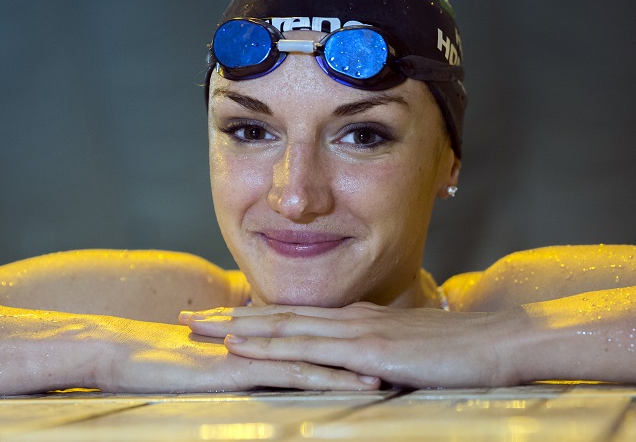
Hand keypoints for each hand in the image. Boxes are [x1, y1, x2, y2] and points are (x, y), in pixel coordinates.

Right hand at [93, 318, 380, 392]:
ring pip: (316, 358)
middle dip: (360, 353)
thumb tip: (251, 366)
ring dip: (355, 367)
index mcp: (259, 341)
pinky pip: (290, 375)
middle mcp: (263, 343)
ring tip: (392, 376)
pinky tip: (351, 386)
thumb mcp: (209, 363)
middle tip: (401, 360)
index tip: (379, 352)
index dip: (346, 345)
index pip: (311, 339)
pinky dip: (325, 380)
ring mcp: (254, 354)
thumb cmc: (159, 360)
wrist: (121, 351)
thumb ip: (236, 362)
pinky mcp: (241, 370)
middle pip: (322, 344)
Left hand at [179, 302, 520, 387]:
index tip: (218, 318)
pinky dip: (269, 348)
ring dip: (235, 329)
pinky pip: (306, 350)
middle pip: (274, 318)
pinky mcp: (365, 352)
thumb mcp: (408, 350)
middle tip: (188, 318)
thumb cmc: (457, 350)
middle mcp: (345, 320)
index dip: (252, 317)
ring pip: (280, 328)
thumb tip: (355, 366)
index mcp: (353, 320)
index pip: (291, 317)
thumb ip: (376, 354)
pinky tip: (243, 348)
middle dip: (228, 319)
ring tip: (199, 328)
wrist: (495, 342)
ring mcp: (353, 333)